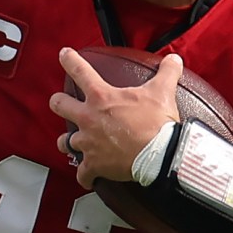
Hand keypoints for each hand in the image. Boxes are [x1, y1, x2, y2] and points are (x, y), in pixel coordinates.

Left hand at [48, 48, 183, 187]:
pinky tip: (87, 177)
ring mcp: (88, 143)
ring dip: (67, 141)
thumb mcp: (162, 91)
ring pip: (64, 141)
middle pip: (59, 105)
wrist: (159, 154)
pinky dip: (85, 176)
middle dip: (59, 102)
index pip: (80, 71)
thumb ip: (166, 72)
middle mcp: (88, 118)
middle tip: (60, 102)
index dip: (70, 60)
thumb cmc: (157, 123)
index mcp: (102, 97)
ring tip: (70, 141)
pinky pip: (82, 174)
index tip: (64, 54)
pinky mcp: (94, 164)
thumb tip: (174, 60)